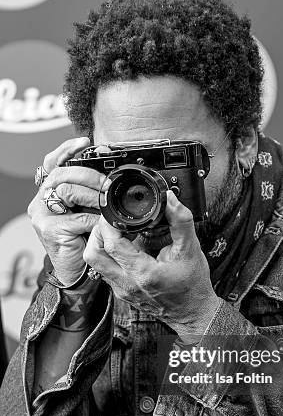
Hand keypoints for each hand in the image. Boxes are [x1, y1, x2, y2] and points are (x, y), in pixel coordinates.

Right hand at [28, 138, 105, 285]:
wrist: (76, 273)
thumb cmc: (83, 241)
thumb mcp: (86, 212)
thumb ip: (90, 194)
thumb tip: (110, 176)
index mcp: (48, 193)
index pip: (51, 163)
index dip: (66, 150)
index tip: (85, 142)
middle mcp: (40, 202)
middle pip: (61, 174)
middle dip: (88, 175)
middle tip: (107, 183)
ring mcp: (42, 216)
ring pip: (67, 191)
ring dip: (93, 195)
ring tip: (107, 202)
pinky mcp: (50, 230)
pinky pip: (78, 218)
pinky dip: (95, 220)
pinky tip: (103, 225)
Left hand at [83, 190, 219, 339]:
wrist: (192, 312)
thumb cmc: (192, 285)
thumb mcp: (191, 249)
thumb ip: (180, 220)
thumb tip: (169, 199)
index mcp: (143, 273)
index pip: (111, 244)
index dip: (110, 223)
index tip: (117, 212)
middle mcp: (127, 284)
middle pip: (93, 253)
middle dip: (99, 232)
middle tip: (113, 222)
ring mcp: (122, 289)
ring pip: (95, 262)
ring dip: (102, 243)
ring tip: (119, 232)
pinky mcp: (121, 291)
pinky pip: (105, 269)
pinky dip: (110, 254)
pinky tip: (126, 247)